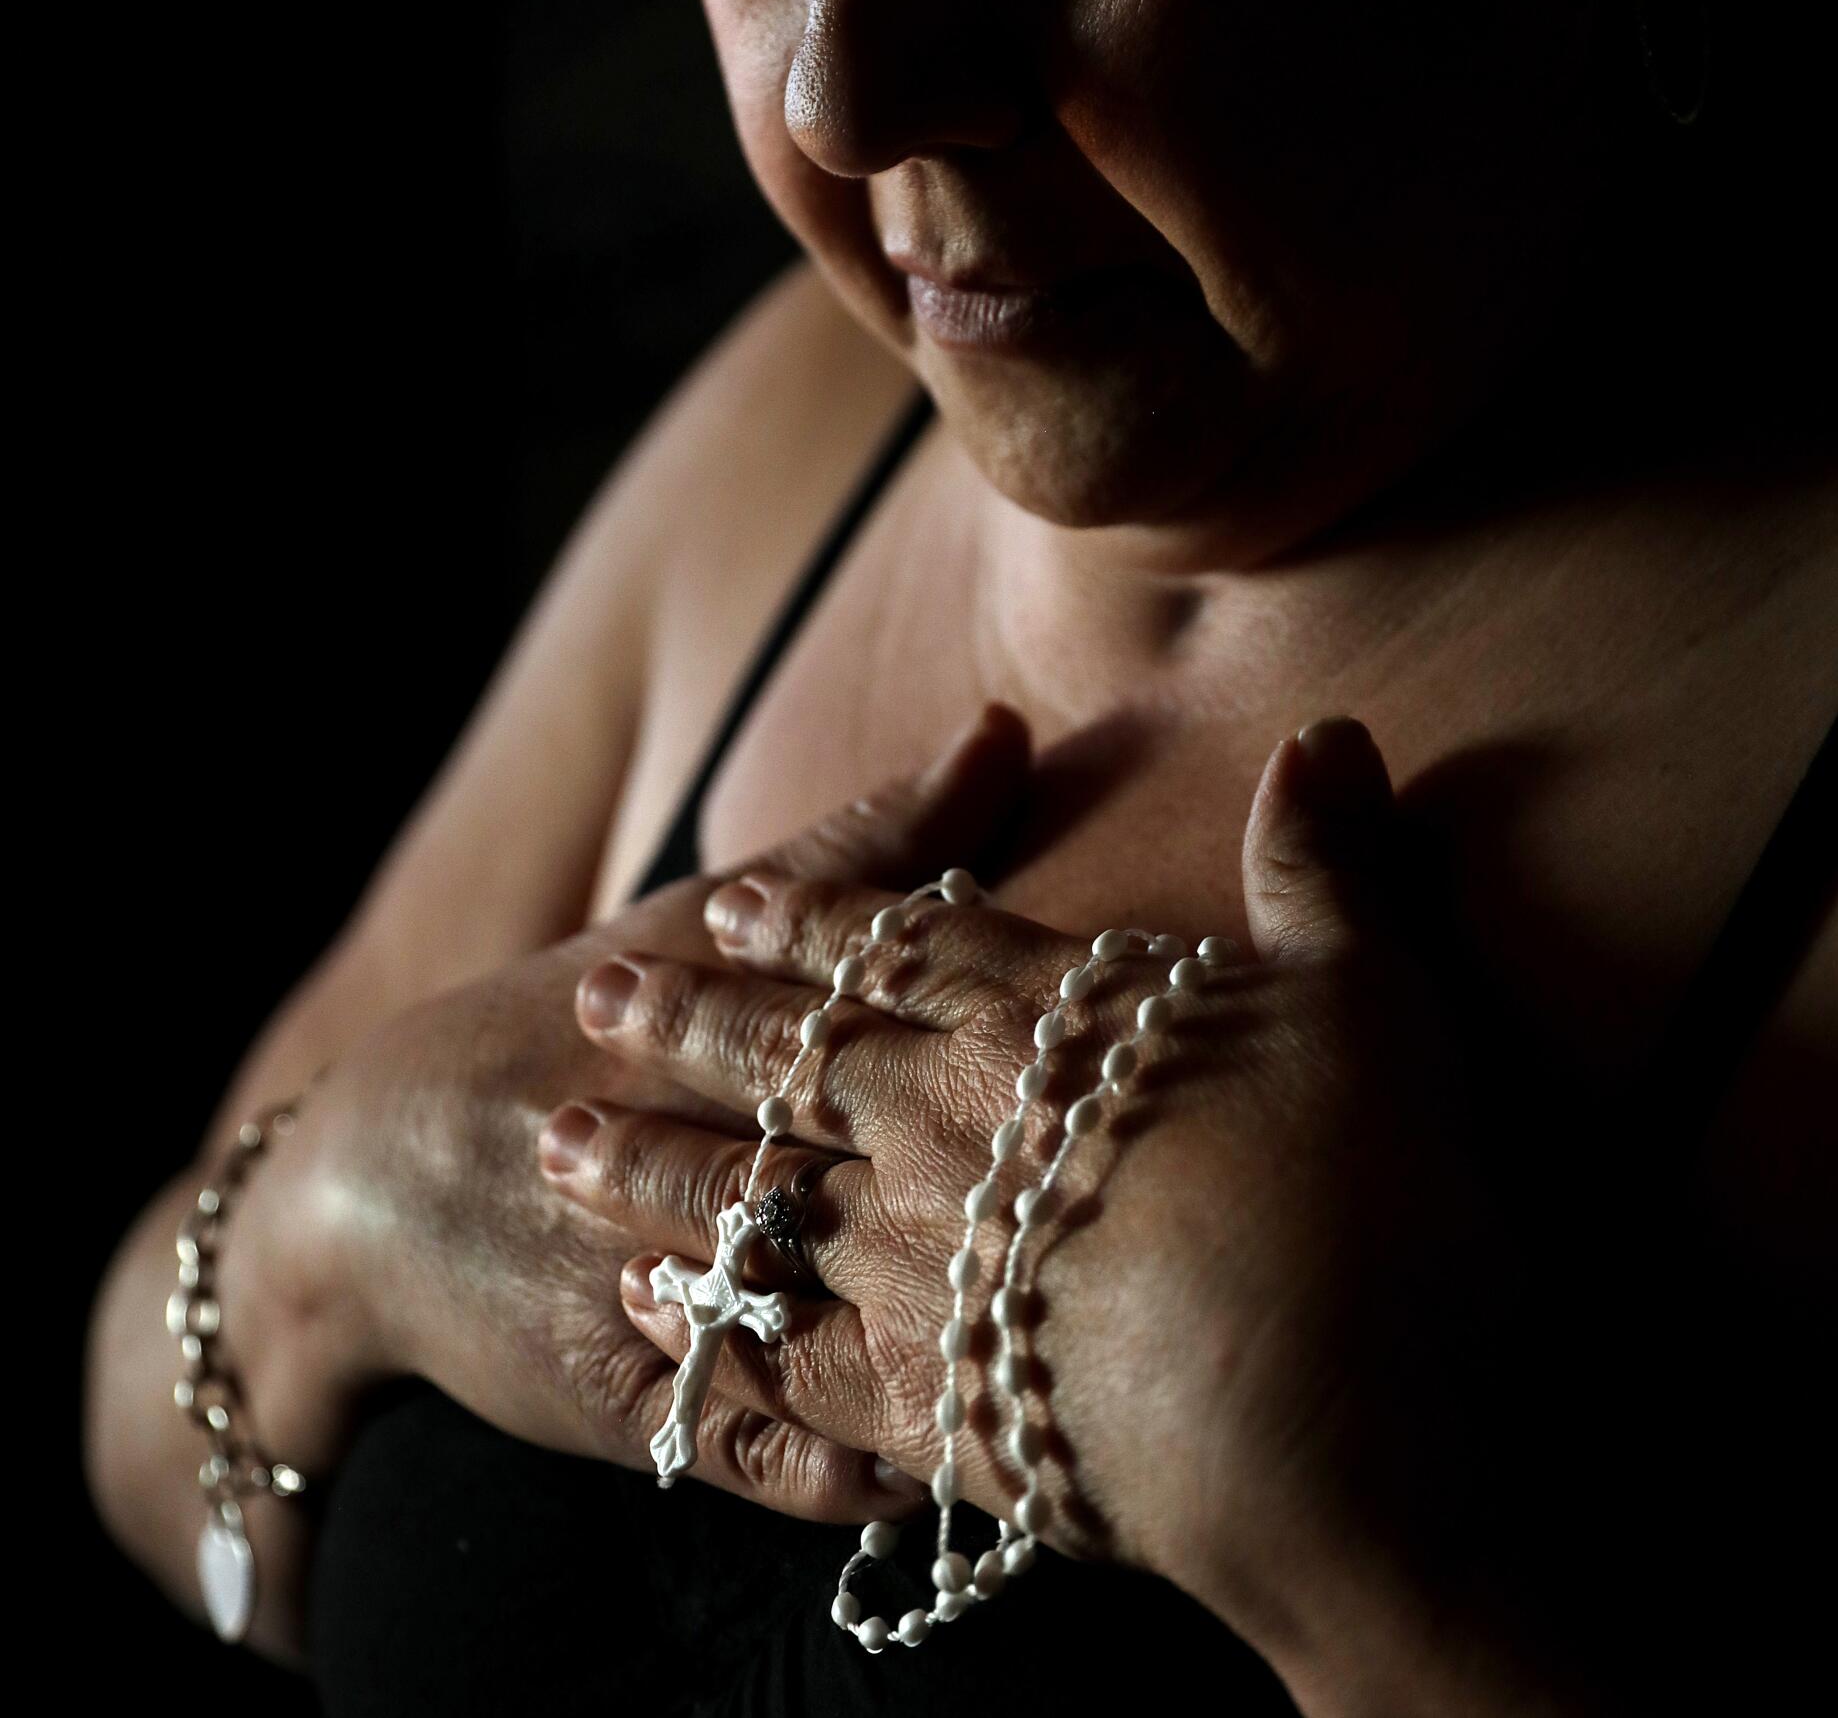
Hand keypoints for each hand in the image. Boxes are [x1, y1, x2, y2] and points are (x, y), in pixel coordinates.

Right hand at [226, 704, 1035, 1529]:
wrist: (368, 1180)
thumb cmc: (570, 1022)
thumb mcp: (692, 917)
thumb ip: (858, 843)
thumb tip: (1004, 726)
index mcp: (693, 1022)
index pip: (842, 1027)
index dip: (967, 1047)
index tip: (1102, 1059)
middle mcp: (660, 1147)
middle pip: (818, 1168)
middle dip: (950, 1198)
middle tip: (1109, 1219)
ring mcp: (634, 1283)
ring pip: (780, 1314)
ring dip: (898, 1345)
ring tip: (1041, 1366)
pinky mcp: (615, 1401)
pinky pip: (733, 1442)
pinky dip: (822, 1460)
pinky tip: (922, 1472)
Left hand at [546, 716, 1536, 1689]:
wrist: (1349, 1442)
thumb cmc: (1375, 1204)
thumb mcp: (1370, 1001)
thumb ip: (1324, 867)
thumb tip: (1331, 731)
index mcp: (1043, 1021)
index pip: (899, 948)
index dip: (810, 919)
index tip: (724, 900)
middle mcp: (955, 1128)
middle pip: (791, 1059)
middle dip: (689, 1023)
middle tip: (592, 996)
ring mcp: (923, 1270)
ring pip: (750, 1199)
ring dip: (653, 1168)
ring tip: (562, 1143)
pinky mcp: (926, 1410)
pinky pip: (781, 1358)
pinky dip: (710, 1330)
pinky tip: (654, 1313)